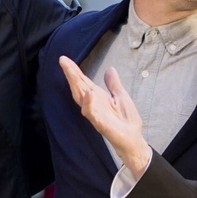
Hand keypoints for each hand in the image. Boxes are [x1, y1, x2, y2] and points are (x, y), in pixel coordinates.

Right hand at [58, 56, 150, 174]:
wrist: (133, 139)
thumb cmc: (126, 120)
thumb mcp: (120, 96)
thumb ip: (113, 84)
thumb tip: (109, 69)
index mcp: (97, 97)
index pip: (83, 81)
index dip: (74, 71)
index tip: (64, 59)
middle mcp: (93, 104)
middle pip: (79, 87)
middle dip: (71, 75)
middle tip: (63, 61)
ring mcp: (96, 114)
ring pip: (82, 99)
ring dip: (76, 86)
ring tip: (72, 71)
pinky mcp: (102, 124)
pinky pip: (93, 114)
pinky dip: (89, 104)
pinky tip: (88, 94)